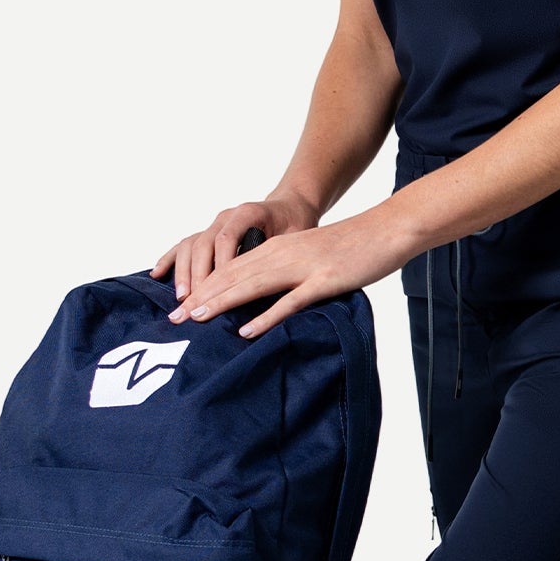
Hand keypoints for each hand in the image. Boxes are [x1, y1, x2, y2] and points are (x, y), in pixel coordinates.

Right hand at [151, 195, 321, 301]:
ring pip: (190, 245)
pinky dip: (169, 258)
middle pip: (203, 245)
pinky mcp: (208, 232)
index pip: (225, 239)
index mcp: (248, 212)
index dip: (218, 267)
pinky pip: (184, 244)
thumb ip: (281, 253)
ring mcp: (215, 223)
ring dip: (183, 272)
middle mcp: (227, 216)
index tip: (216, 293)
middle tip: (192, 306)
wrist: (291, 206)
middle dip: (196, 277)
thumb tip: (269, 283)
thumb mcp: (297, 235)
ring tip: (182, 298)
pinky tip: (156, 274)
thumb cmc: (296, 223)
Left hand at [165, 208, 413, 340]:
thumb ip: (284, 273)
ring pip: (254, 286)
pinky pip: (291, 301)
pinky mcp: (325, 280)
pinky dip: (266, 317)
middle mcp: (284, 254)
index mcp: (278, 248)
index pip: (231, 269)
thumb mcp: (309, 255)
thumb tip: (259, 300)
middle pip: (234, 277)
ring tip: (196, 321)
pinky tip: (247, 331)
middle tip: (174, 320)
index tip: (179, 309)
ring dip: (222, 304)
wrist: (386, 229)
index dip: (203, 288)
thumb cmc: (350, 247)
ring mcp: (304, 267)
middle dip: (202, 298)